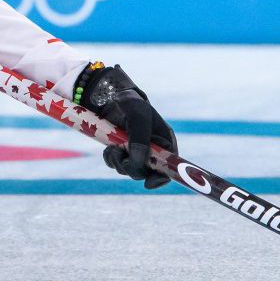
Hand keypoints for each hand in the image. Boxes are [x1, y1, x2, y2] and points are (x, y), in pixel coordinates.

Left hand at [78, 63, 176, 188]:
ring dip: (119, 162)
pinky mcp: (122, 152)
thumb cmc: (130, 104)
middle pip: (146, 172)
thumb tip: (138, 162)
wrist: (109, 97)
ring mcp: (137, 152)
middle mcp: (153, 150)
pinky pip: (116, 165)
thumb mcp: (138, 116)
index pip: (169, 168)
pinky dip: (111, 159)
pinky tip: (109, 148)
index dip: (162, 179)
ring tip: (113, 147)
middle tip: (122, 156)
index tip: (149, 183)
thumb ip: (140, 138)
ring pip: (129, 170)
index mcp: (164, 142)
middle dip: (132, 167)